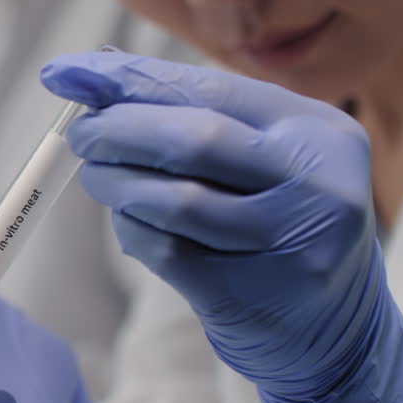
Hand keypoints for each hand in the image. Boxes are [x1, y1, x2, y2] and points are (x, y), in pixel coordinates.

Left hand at [44, 51, 402, 402]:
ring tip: (98, 178)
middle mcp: (314, 183)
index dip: (130, 79)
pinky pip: (166, 251)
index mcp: (317, 132)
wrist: (333, 328)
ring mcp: (286, 242)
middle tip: (82, 137)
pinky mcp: (248, 293)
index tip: (70, 74)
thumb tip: (94, 73)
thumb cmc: (278, 221)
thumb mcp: (265, 157)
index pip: (210, 89)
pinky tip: (130, 223)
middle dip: (119, 131)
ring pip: (174, 200)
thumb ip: (192, 112)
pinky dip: (132, 231)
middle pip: (193, 139)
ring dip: (116, 184)